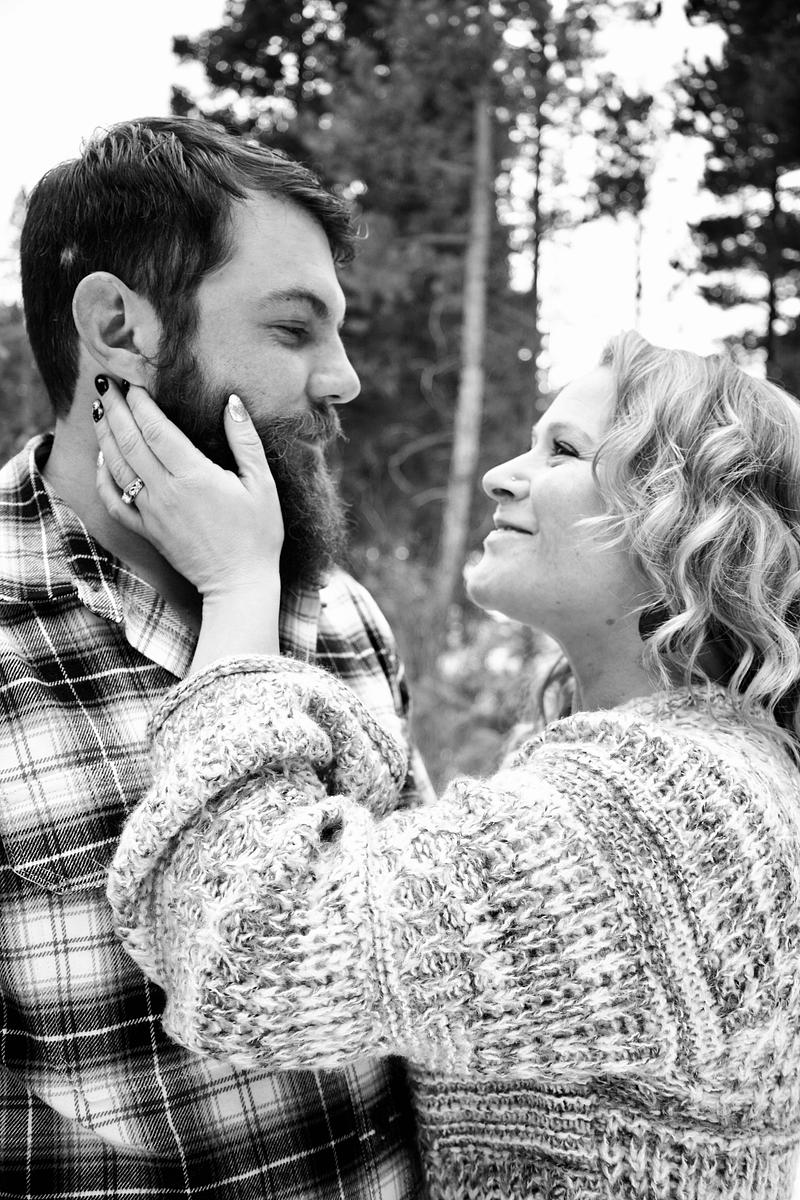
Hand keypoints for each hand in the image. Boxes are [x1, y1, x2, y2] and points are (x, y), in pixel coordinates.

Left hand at [92, 378, 283, 602]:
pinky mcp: (146, 530)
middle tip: (104, 382)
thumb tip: (232, 403)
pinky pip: (113, 501)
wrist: (239, 584)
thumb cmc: (258, 535)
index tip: (133, 380)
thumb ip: (245, 441)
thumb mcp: (262, 485)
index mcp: (193, 475)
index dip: (139, 401)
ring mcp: (151, 512)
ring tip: (99, 409)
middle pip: (129, 440)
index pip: (155, 428)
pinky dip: (102, 477)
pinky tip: (102, 460)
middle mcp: (165, 491)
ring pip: (116, 466)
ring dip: (105, 435)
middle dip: (114, 408)